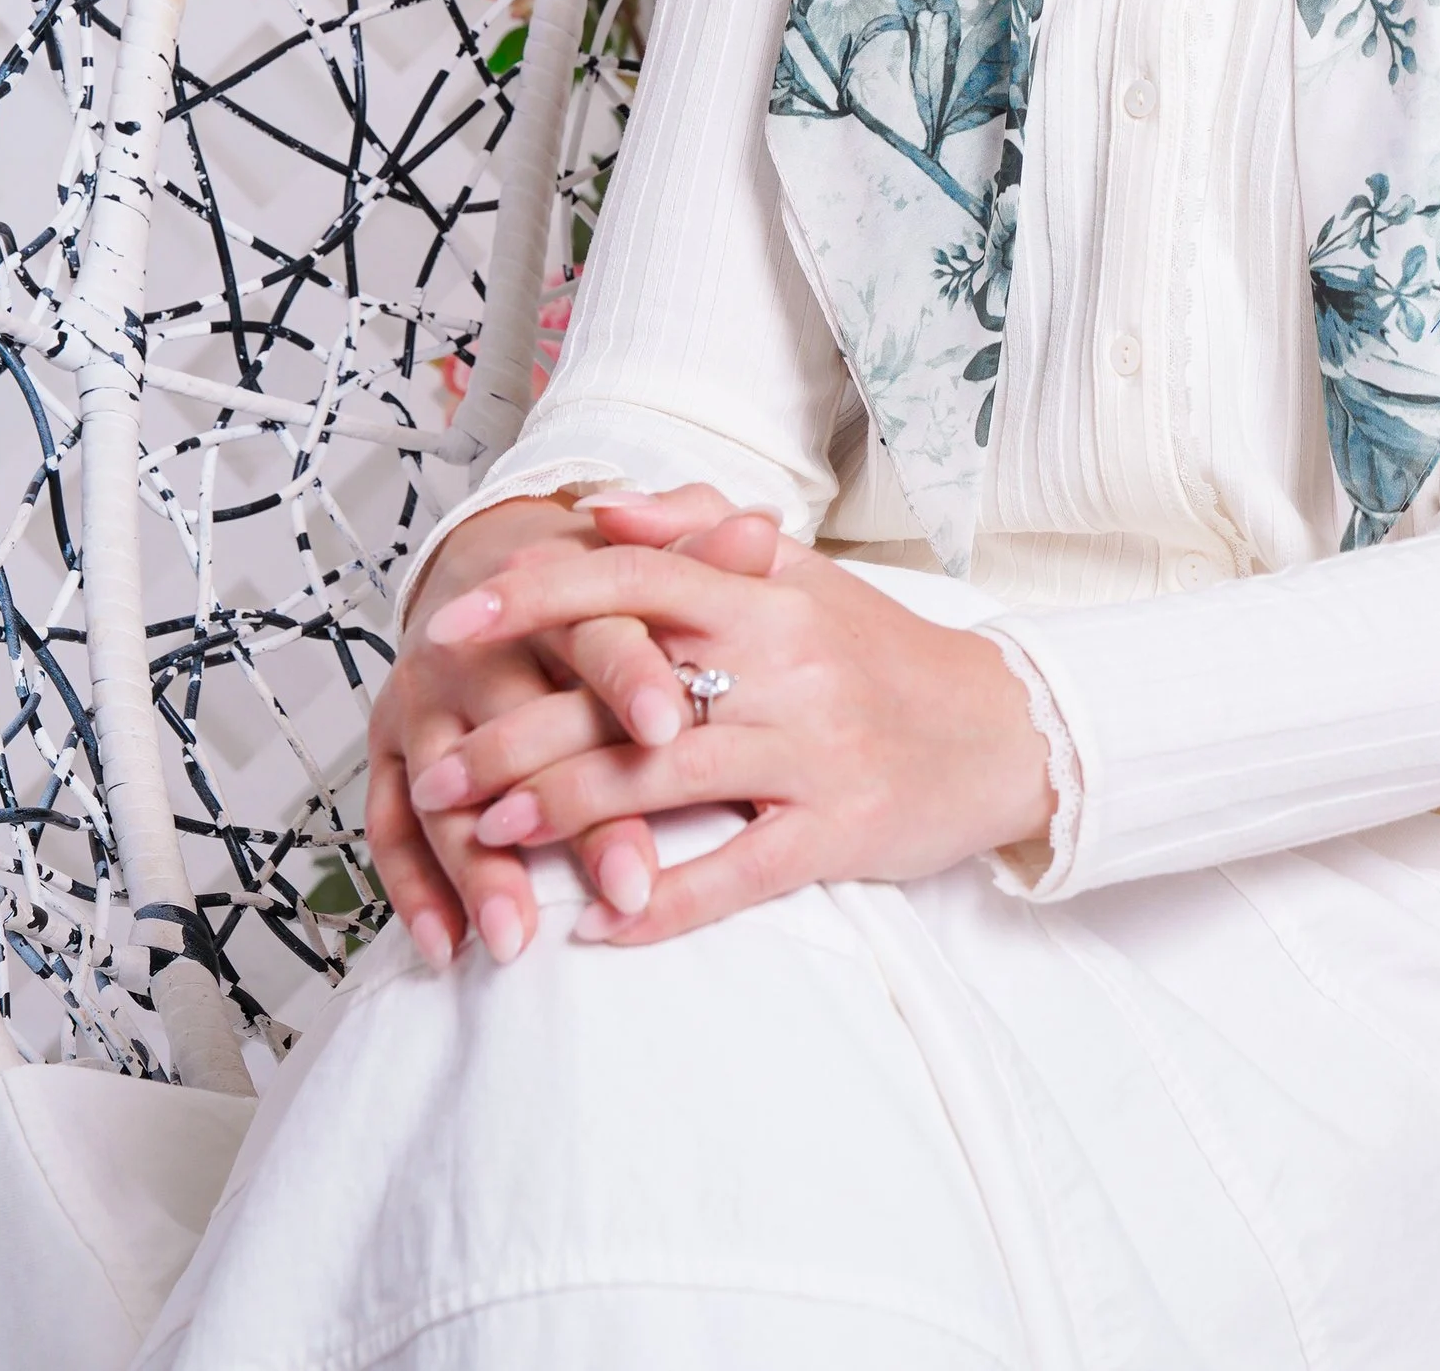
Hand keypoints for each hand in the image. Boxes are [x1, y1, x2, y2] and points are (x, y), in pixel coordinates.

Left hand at [408, 493, 1055, 945]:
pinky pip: (736, 874)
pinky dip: (661, 905)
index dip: (535, 599)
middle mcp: (785, 664)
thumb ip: (702, 530)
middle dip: (515, 733)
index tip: (450, 627)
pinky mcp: (838, 832)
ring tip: (487, 835)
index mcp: (768, 593)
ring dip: (564, 812)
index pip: (635, 577)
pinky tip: (595, 928)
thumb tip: (601, 511)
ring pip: (665, 781)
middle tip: (437, 772)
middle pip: (626, 693)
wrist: (1002, 729)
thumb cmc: (880, 652)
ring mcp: (811, 751)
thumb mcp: (801, 574)